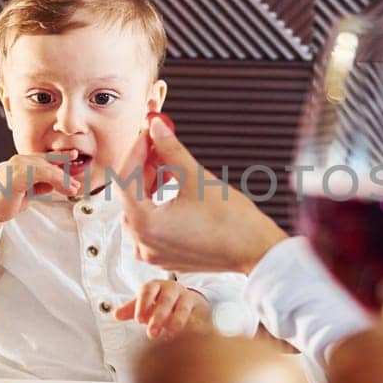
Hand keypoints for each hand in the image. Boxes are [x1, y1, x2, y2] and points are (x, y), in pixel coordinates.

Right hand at [0, 154, 77, 232]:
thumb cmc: (2, 202)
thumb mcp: (27, 192)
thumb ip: (39, 185)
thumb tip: (53, 184)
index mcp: (20, 163)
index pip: (43, 158)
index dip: (59, 156)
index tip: (73, 156)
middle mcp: (19, 161)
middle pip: (48, 162)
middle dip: (64, 171)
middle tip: (76, 183)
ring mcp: (17, 166)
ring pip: (47, 168)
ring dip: (63, 178)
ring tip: (73, 188)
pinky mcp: (18, 174)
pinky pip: (43, 174)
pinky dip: (58, 180)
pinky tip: (66, 188)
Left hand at [114, 279, 209, 339]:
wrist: (187, 301)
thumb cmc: (161, 303)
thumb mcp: (145, 304)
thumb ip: (131, 309)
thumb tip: (116, 315)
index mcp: (156, 286)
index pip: (148, 291)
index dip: (143, 304)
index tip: (138, 320)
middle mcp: (172, 289)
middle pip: (166, 300)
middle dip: (158, 316)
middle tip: (151, 333)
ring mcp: (187, 297)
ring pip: (182, 308)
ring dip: (175, 322)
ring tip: (168, 336)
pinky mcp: (200, 307)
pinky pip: (196, 316)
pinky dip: (191, 326)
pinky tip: (186, 336)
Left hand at [115, 115, 288, 274]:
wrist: (257, 250)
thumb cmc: (233, 222)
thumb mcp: (196, 178)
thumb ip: (171, 150)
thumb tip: (157, 128)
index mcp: (146, 226)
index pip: (125, 179)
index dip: (136, 151)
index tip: (147, 133)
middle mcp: (144, 243)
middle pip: (130, 194)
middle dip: (143, 165)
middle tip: (158, 142)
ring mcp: (154, 252)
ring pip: (140, 209)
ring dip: (150, 183)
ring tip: (168, 163)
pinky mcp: (166, 254)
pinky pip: (151, 224)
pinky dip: (157, 202)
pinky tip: (171, 185)